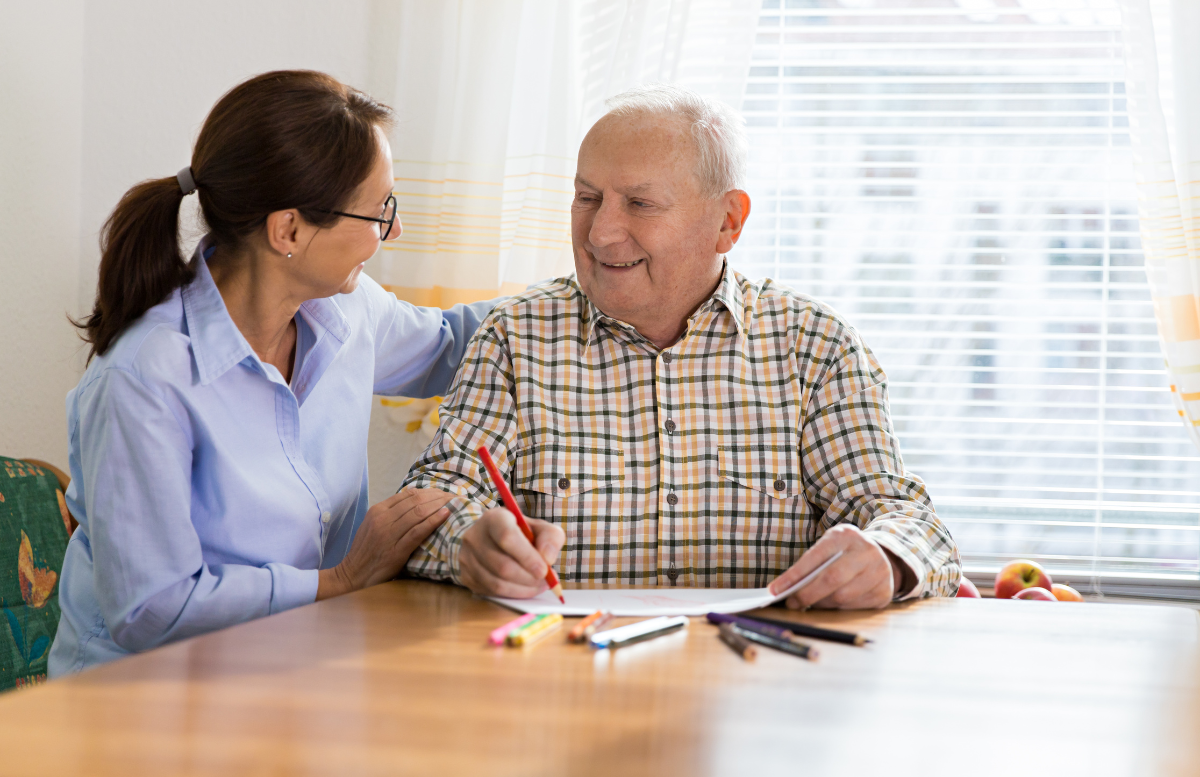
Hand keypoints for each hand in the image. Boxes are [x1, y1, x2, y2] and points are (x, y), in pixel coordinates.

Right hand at [317, 488, 453, 599]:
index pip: (408, 494)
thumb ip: (391, 514)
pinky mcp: (396, 550)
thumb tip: (415, 503)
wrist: (353, 575)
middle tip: (454, 496)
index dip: (429, 491)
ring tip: (454, 503)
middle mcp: (382, 519)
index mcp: (378, 510)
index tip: (443, 493)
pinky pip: (418, 532)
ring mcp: (388, 534)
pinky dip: (434, 521)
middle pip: (416, 501)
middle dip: (437, 496)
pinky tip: (446, 515)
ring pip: (418, 513)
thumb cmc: (367, 551)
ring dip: (439, 506)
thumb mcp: (373, 525)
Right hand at [458, 507, 564, 597]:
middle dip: (528, 578)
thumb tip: (547, 558)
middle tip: (545, 581)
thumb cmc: (520, 533)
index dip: (527, 557)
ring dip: (522, 589)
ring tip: (537, 585)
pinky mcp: (465, 576)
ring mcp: (466, 557)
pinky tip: (523, 588)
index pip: (507, 537)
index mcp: (494, 518)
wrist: (491, 538)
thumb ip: (550, 538)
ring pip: (496, 583)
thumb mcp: (539, 527)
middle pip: (503, 566)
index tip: (544, 570)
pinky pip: (490, 592)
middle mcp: (475, 536)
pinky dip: (512, 594)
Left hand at [767, 524, 901, 609]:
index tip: (775, 590)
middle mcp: (866, 551)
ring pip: (842, 597)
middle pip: (831, 579)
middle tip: (791, 603)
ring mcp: (879, 572)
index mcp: (846, 535)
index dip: (793, 575)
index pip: (815, 557)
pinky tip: (830, 604)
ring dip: (821, 604)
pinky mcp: (884, 592)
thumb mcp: (829, 547)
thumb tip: (787, 588)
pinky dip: (837, 609)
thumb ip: (812, 563)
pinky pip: (853, 607)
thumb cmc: (844, 552)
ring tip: (809, 603)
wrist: (880, 555)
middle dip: (807, 594)